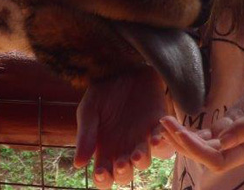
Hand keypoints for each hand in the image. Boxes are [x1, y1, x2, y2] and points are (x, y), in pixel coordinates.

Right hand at [74, 66, 173, 187]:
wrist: (119, 64)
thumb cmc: (102, 89)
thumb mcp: (89, 110)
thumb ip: (85, 136)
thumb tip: (79, 164)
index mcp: (105, 148)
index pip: (105, 175)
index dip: (104, 180)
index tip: (100, 173)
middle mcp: (124, 147)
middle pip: (126, 173)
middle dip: (124, 173)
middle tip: (121, 162)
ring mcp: (142, 137)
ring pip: (147, 161)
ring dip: (142, 160)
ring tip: (137, 153)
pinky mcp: (159, 122)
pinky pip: (165, 140)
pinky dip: (162, 142)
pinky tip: (154, 137)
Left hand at [160, 63, 243, 171]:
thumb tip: (223, 143)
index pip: (218, 160)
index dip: (197, 151)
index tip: (180, 133)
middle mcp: (241, 146)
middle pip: (206, 156)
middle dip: (184, 143)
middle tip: (164, 123)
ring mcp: (234, 137)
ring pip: (203, 146)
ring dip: (183, 137)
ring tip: (164, 121)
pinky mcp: (229, 126)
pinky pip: (206, 136)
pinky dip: (191, 132)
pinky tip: (176, 124)